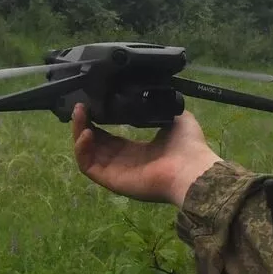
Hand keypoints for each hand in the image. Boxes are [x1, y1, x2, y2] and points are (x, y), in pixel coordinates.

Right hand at [72, 103, 220, 206]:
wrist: (192, 168)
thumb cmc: (188, 147)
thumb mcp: (177, 119)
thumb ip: (163, 108)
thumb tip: (157, 93)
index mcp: (138, 151)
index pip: (110, 138)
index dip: (99, 122)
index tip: (93, 106)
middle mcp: (124, 162)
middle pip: (95, 144)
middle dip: (85, 124)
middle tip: (81, 106)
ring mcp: (115, 173)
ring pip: (87, 153)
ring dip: (79, 132)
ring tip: (80, 113)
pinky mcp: (111, 180)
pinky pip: (88, 166)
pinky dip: (82, 149)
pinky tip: (86, 131)